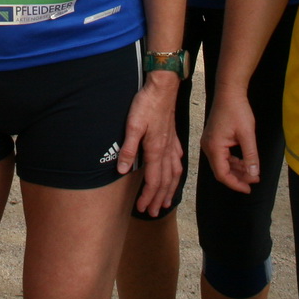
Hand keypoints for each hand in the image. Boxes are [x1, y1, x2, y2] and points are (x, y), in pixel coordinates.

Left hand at [119, 70, 181, 215]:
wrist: (163, 86)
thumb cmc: (146, 104)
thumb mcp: (132, 125)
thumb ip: (128, 149)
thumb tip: (121, 170)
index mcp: (156, 150)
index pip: (154, 180)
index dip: (148, 196)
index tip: (143, 208)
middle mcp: (166, 150)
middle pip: (166, 181)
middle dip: (159, 198)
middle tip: (154, 212)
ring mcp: (172, 143)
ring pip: (174, 173)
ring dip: (171, 189)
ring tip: (167, 201)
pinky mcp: (173, 136)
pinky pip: (178, 160)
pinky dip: (178, 172)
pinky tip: (176, 173)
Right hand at [200, 88, 258, 193]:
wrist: (229, 92)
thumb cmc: (237, 110)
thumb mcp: (247, 134)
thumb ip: (250, 156)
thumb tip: (254, 174)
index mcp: (214, 147)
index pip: (222, 174)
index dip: (235, 184)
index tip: (249, 188)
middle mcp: (208, 147)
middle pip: (221, 170)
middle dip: (238, 177)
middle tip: (254, 180)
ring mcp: (210, 142)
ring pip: (222, 164)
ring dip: (237, 169)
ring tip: (253, 173)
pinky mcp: (213, 139)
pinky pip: (223, 155)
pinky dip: (233, 161)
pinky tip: (245, 162)